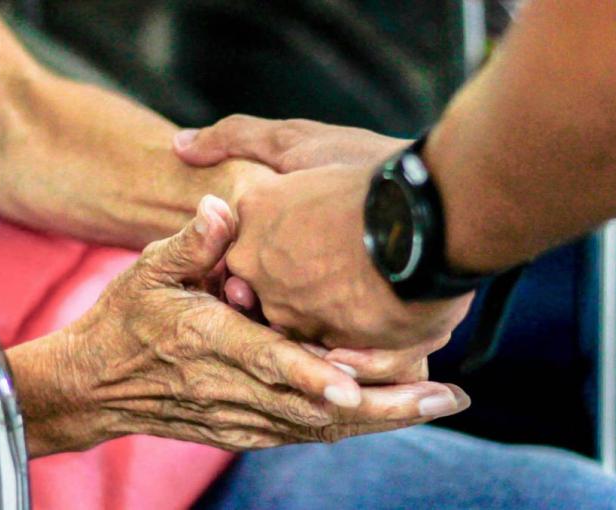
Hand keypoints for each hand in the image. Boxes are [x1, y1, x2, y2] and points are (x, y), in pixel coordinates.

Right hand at [23, 195, 468, 452]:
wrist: (90, 388)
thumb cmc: (123, 321)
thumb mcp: (148, 270)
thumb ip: (194, 242)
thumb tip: (226, 204)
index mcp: (206, 343)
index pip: (267, 362)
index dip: (312, 376)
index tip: (358, 385)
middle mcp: (227, 389)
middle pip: (314, 408)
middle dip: (383, 406)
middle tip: (446, 397)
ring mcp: (237, 418)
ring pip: (319, 428)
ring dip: (381, 420)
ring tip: (440, 403)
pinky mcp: (243, 431)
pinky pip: (305, 434)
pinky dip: (351, 426)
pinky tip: (395, 413)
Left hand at [175, 116, 461, 382]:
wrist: (435, 217)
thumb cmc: (369, 173)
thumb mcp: (299, 141)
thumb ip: (236, 138)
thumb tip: (180, 146)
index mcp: (251, 234)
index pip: (238, 254)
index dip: (270, 246)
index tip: (301, 237)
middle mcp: (267, 284)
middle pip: (268, 297)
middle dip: (295, 288)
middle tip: (335, 266)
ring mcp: (304, 321)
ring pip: (307, 329)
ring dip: (330, 319)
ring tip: (368, 293)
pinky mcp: (345, 351)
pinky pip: (343, 358)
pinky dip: (360, 347)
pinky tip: (384, 321)